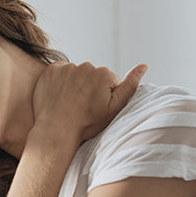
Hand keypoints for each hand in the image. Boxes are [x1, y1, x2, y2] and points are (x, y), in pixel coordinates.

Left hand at [31, 62, 147, 143]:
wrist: (56, 131)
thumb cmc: (86, 123)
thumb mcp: (113, 108)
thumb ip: (130, 86)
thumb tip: (144, 65)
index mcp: (104, 74)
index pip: (109, 80)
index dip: (104, 95)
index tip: (95, 107)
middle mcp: (86, 66)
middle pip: (93, 75)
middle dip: (90, 87)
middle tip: (82, 107)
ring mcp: (67, 67)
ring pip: (76, 73)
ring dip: (74, 84)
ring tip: (70, 103)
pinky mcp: (51, 71)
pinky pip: (60, 72)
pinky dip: (60, 81)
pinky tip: (59, 96)